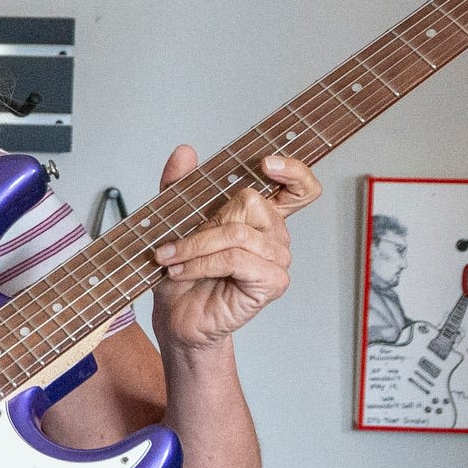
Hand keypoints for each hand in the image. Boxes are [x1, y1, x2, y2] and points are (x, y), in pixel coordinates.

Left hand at [149, 147, 319, 354]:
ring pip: (237, 233)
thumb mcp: (174, 220)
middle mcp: (275, 235)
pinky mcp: (273, 281)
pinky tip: (181, 272)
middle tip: (173, 242)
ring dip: (194, 246)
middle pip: (250, 201)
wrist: (176, 316)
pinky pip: (235, 259)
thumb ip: (180, 185)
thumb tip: (185, 151)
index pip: (299, 187)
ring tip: (169, 259)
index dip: (293, 171)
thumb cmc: (181, 271)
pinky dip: (201, 263)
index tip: (266, 162)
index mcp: (261, 217)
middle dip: (203, 222)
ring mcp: (278, 259)